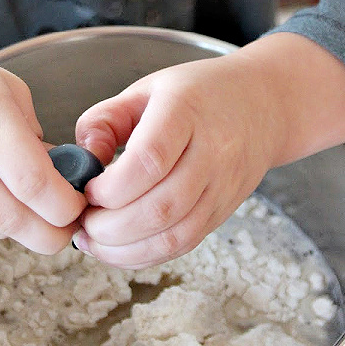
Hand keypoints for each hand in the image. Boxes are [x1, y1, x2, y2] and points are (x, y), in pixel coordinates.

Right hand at [0, 52, 85, 251]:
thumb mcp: (4, 88)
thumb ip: (35, 134)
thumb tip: (64, 181)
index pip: (33, 179)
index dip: (64, 205)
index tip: (78, 207)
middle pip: (12, 216)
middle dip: (49, 235)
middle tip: (64, 233)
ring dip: (16, 229)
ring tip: (23, 208)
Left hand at [74, 31, 344, 269]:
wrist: (263, 104)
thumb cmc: (197, 94)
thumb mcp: (146, 90)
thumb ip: (105, 121)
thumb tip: (82, 163)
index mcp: (186, 111)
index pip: (150, 159)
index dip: (112, 186)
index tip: (87, 189)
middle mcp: (212, 152)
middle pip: (161, 206)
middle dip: (110, 226)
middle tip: (81, 222)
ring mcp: (221, 186)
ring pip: (174, 234)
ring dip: (124, 249)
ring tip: (91, 240)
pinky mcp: (223, 212)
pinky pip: (184, 244)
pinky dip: (145, 255)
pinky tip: (117, 249)